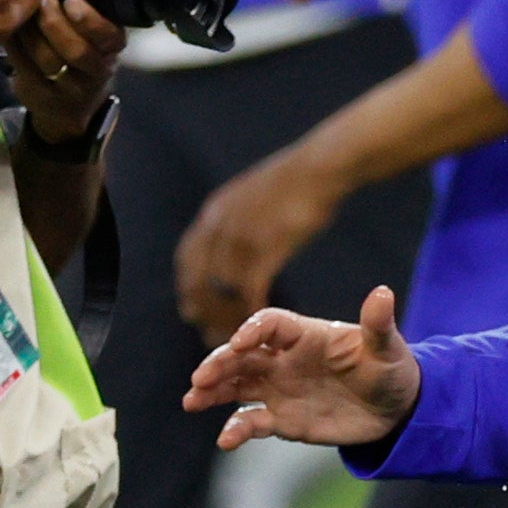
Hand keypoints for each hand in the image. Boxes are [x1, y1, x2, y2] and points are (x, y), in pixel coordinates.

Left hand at [5, 0, 122, 148]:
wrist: (67, 107)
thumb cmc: (79, 54)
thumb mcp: (93, 35)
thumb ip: (81, 11)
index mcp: (111, 50)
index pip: (108, 37)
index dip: (91, 21)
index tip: (72, 1)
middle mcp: (95, 72)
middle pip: (76, 51)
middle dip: (54, 22)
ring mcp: (67, 89)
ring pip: (46, 60)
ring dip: (29, 29)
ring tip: (18, 4)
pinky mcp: (40, 95)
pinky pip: (22, 65)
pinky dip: (13, 41)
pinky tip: (5, 22)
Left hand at [174, 149, 347, 342]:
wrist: (319, 167)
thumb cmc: (297, 181)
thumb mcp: (254, 194)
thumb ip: (238, 217)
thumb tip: (236, 235)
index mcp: (214, 212)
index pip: (187, 258)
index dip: (188, 287)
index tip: (193, 310)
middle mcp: (219, 225)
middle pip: (199, 279)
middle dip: (203, 311)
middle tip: (210, 336)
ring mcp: (240, 236)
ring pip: (222, 290)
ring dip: (227, 318)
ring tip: (236, 340)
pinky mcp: (266, 246)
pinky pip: (250, 290)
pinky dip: (252, 311)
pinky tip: (261, 324)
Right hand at [184, 289, 419, 448]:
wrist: (394, 409)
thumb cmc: (389, 368)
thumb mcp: (387, 347)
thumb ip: (378, 324)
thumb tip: (382, 293)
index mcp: (305, 334)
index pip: (270, 324)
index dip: (253, 330)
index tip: (239, 342)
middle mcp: (284, 359)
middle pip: (243, 355)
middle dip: (220, 363)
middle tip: (200, 377)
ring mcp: (279, 388)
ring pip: (237, 385)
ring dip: (213, 391)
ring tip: (192, 400)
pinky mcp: (283, 419)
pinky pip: (253, 421)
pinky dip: (237, 429)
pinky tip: (225, 440)